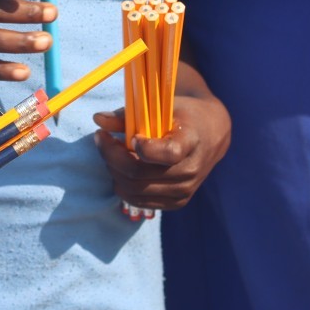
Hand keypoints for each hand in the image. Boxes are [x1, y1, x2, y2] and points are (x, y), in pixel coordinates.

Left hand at [92, 88, 230, 211]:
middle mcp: (190, 171)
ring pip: (134, 190)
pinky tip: (120, 167)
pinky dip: (122, 184)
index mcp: (191, 142)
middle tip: (101, 139)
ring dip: (114, 170)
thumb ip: (128, 115)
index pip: (168, 153)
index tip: (133, 136)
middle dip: (111, 156)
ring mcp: (184, 191)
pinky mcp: (176, 202)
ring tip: (111, 152)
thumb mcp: (161, 107)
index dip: (144, 147)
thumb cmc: (182, 116)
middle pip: (139, 174)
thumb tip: (98, 119)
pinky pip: (138, 201)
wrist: (211, 135)